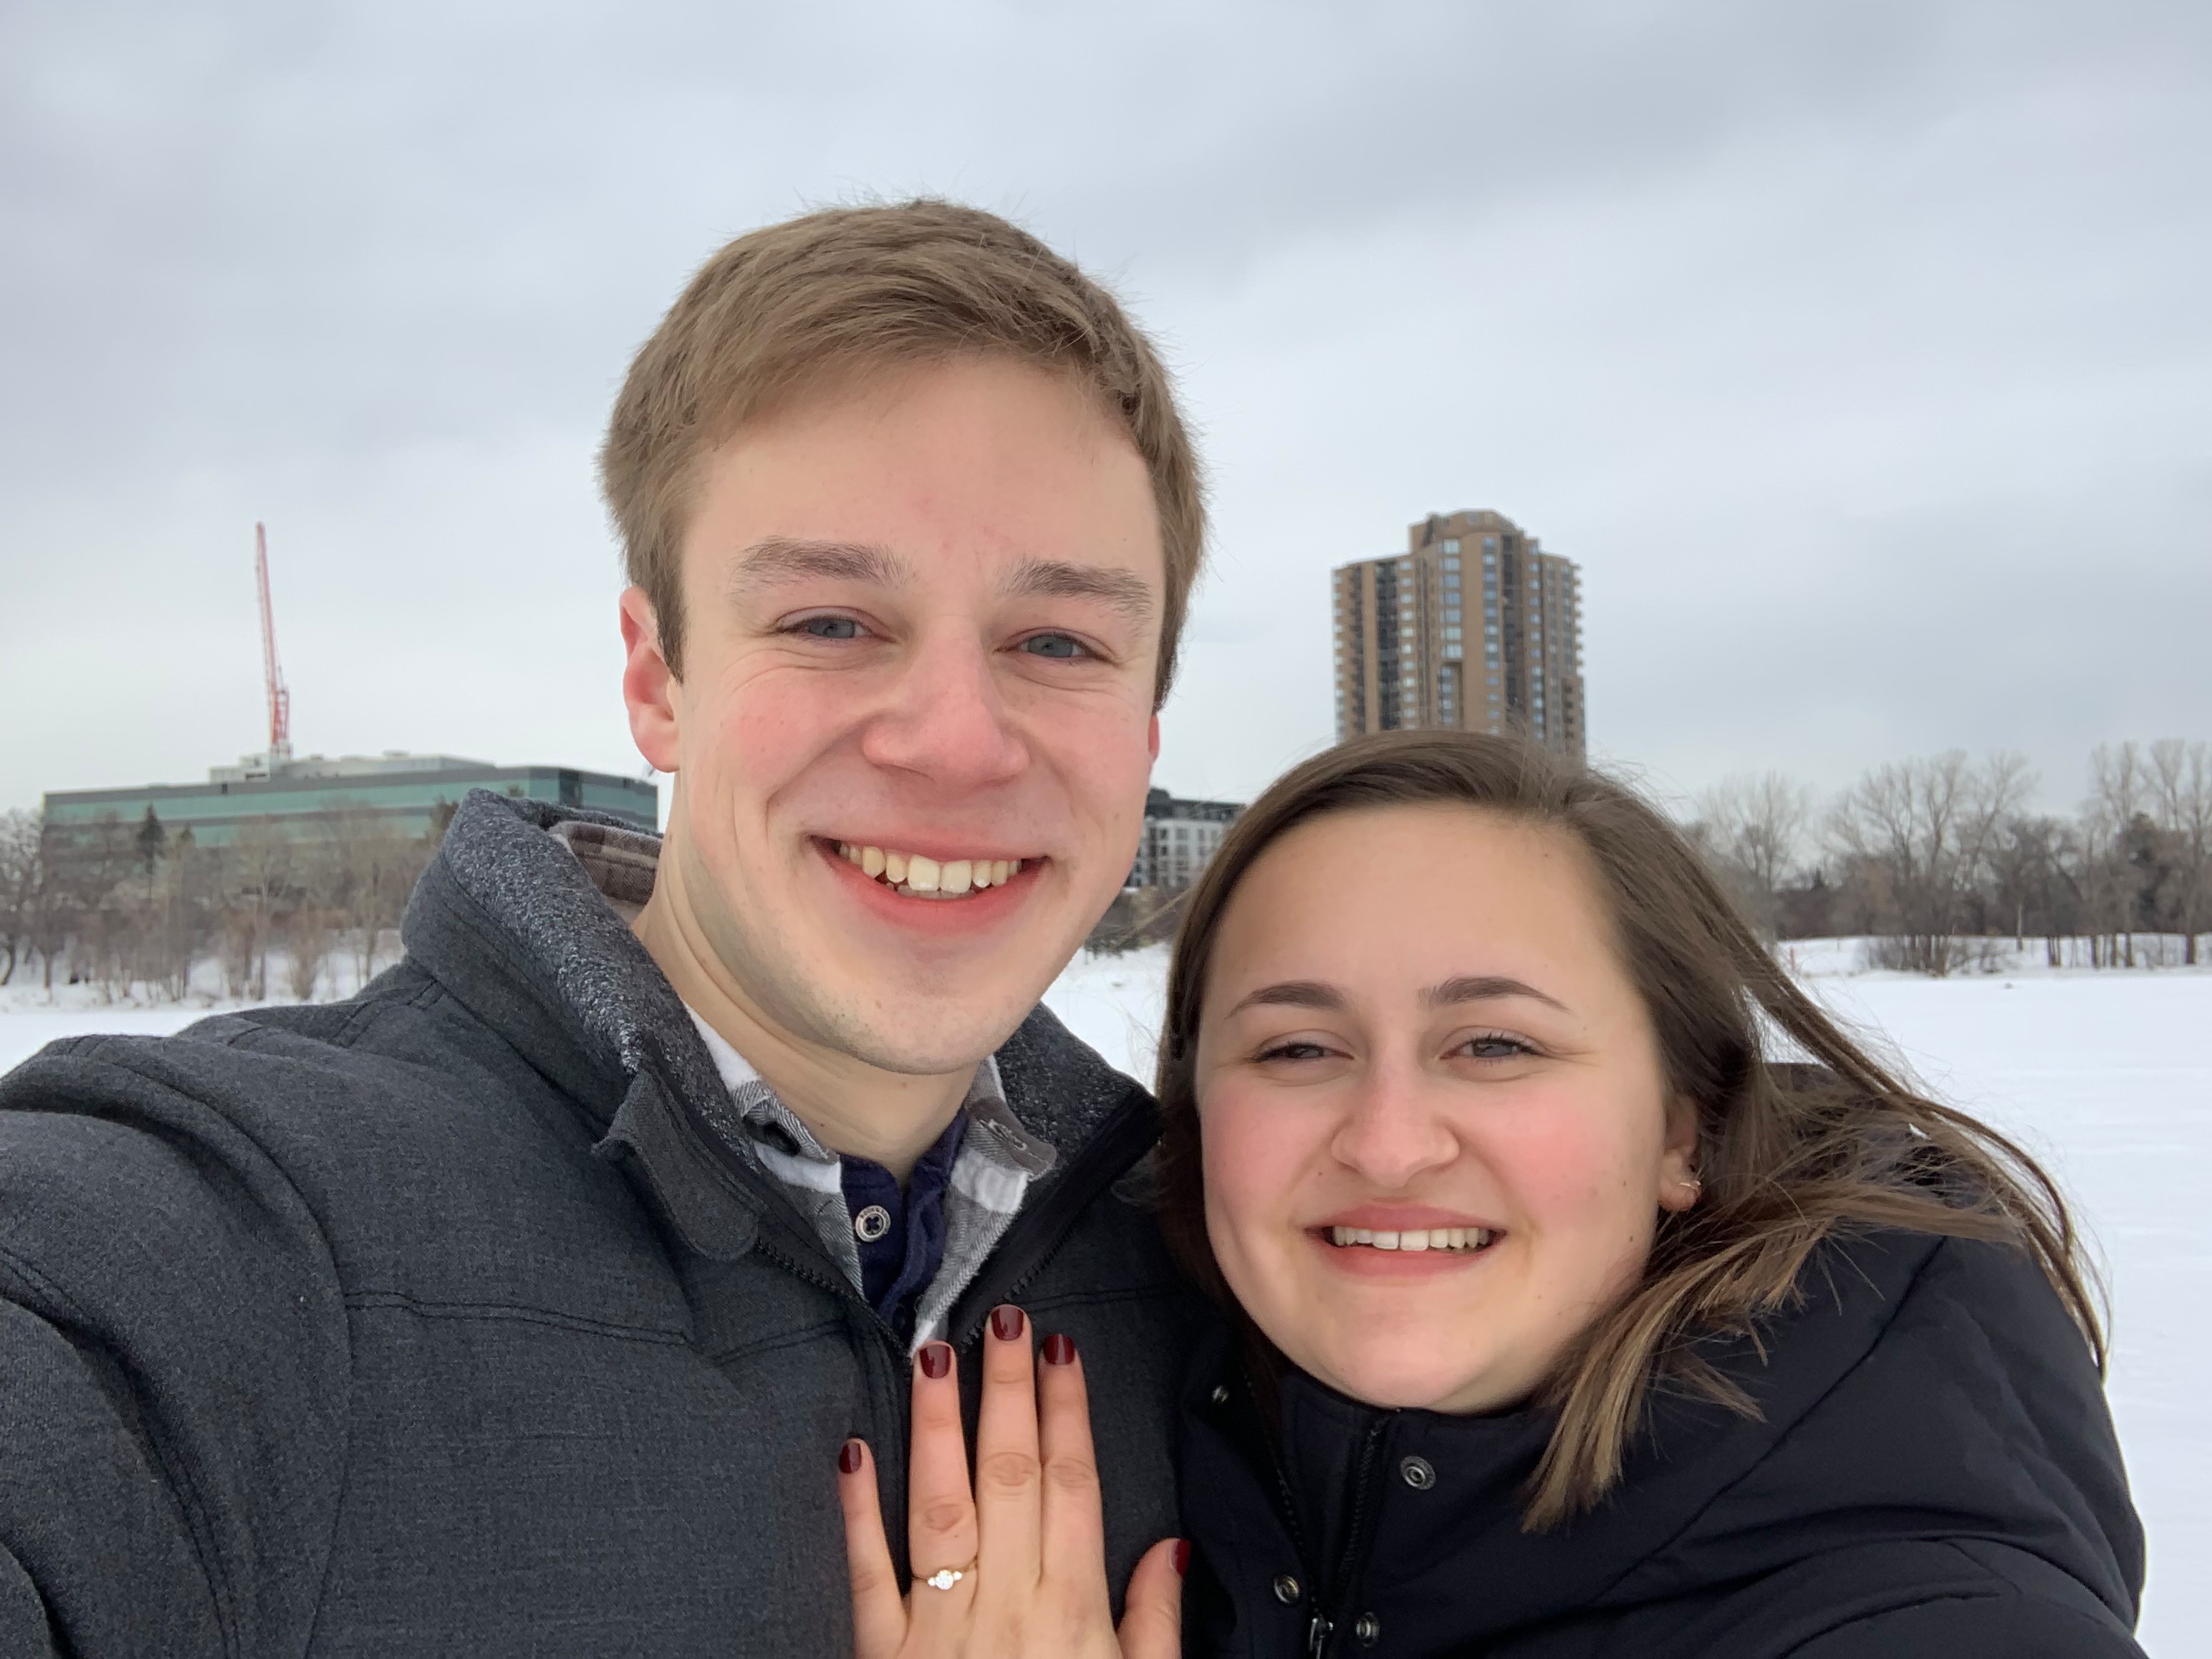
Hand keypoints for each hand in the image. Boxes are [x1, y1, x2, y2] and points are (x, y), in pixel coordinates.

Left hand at [837, 1306, 1185, 1657]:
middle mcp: (1006, 1605)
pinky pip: (867, 1573)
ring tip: (934, 1353)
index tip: (1060, 1348)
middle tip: (1002, 1315)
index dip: (1067, 1412)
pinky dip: (855, 1510)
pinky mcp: (881, 1655)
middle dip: (1006, 1390)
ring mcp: (939, 1628)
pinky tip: (851, 1447)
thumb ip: (1153, 1623)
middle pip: (1010, 1476)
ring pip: (940, 1505)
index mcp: (1071, 1611)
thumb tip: (1168, 1546)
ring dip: (937, 1425)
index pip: (1072, 1486)